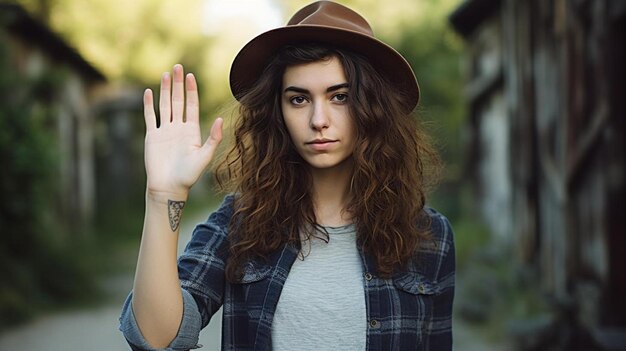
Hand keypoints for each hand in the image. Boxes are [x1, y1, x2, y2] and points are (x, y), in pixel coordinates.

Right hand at [143, 64, 222, 196]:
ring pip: (164, 105)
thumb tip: (219, 120)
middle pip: (178, 101)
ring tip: (165, 74)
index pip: (191, 105)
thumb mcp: (204, 156)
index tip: (190, 76)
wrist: (169, 187)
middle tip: (177, 67)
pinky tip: (149, 92)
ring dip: (165, 90)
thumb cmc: (188, 176)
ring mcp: (164, 131)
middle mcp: (178, 128)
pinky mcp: (152, 136)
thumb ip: (213, 138)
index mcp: (192, 131)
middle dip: (178, 84)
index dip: (191, 90)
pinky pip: (150, 117)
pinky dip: (148, 105)